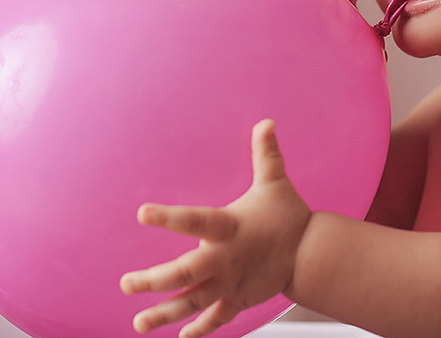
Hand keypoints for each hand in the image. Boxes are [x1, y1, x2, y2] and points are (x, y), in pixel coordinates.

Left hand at [121, 120, 310, 337]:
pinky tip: (181, 336)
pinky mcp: (239, 299)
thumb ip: (266, 154)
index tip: (142, 213)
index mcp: (229, 228)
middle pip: (186, 274)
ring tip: (139, 322)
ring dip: (165, 314)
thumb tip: (265, 123)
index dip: (169, 217)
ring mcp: (231, 283)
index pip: (195, 220)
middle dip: (155, 281)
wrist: (313, 253)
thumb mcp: (276, 182)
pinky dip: (199, 329)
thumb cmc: (289, 217)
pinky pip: (216, 318)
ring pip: (194, 303)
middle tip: (127, 283)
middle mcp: (226, 259)